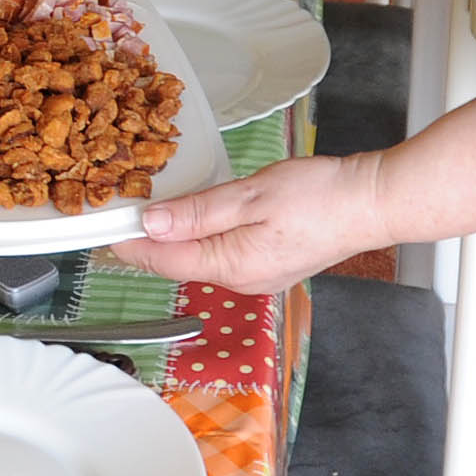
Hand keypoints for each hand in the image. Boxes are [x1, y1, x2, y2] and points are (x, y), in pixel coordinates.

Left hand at [110, 151, 388, 297]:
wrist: (372, 203)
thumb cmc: (321, 196)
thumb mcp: (250, 195)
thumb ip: (197, 213)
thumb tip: (151, 224)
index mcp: (231, 265)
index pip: (163, 259)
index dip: (129, 242)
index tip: (102, 226)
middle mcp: (241, 280)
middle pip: (177, 263)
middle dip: (146, 241)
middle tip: (118, 214)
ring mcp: (257, 276)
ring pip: (199, 259)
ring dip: (172, 239)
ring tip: (148, 213)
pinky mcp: (270, 264)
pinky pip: (221, 255)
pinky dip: (200, 239)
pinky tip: (194, 220)